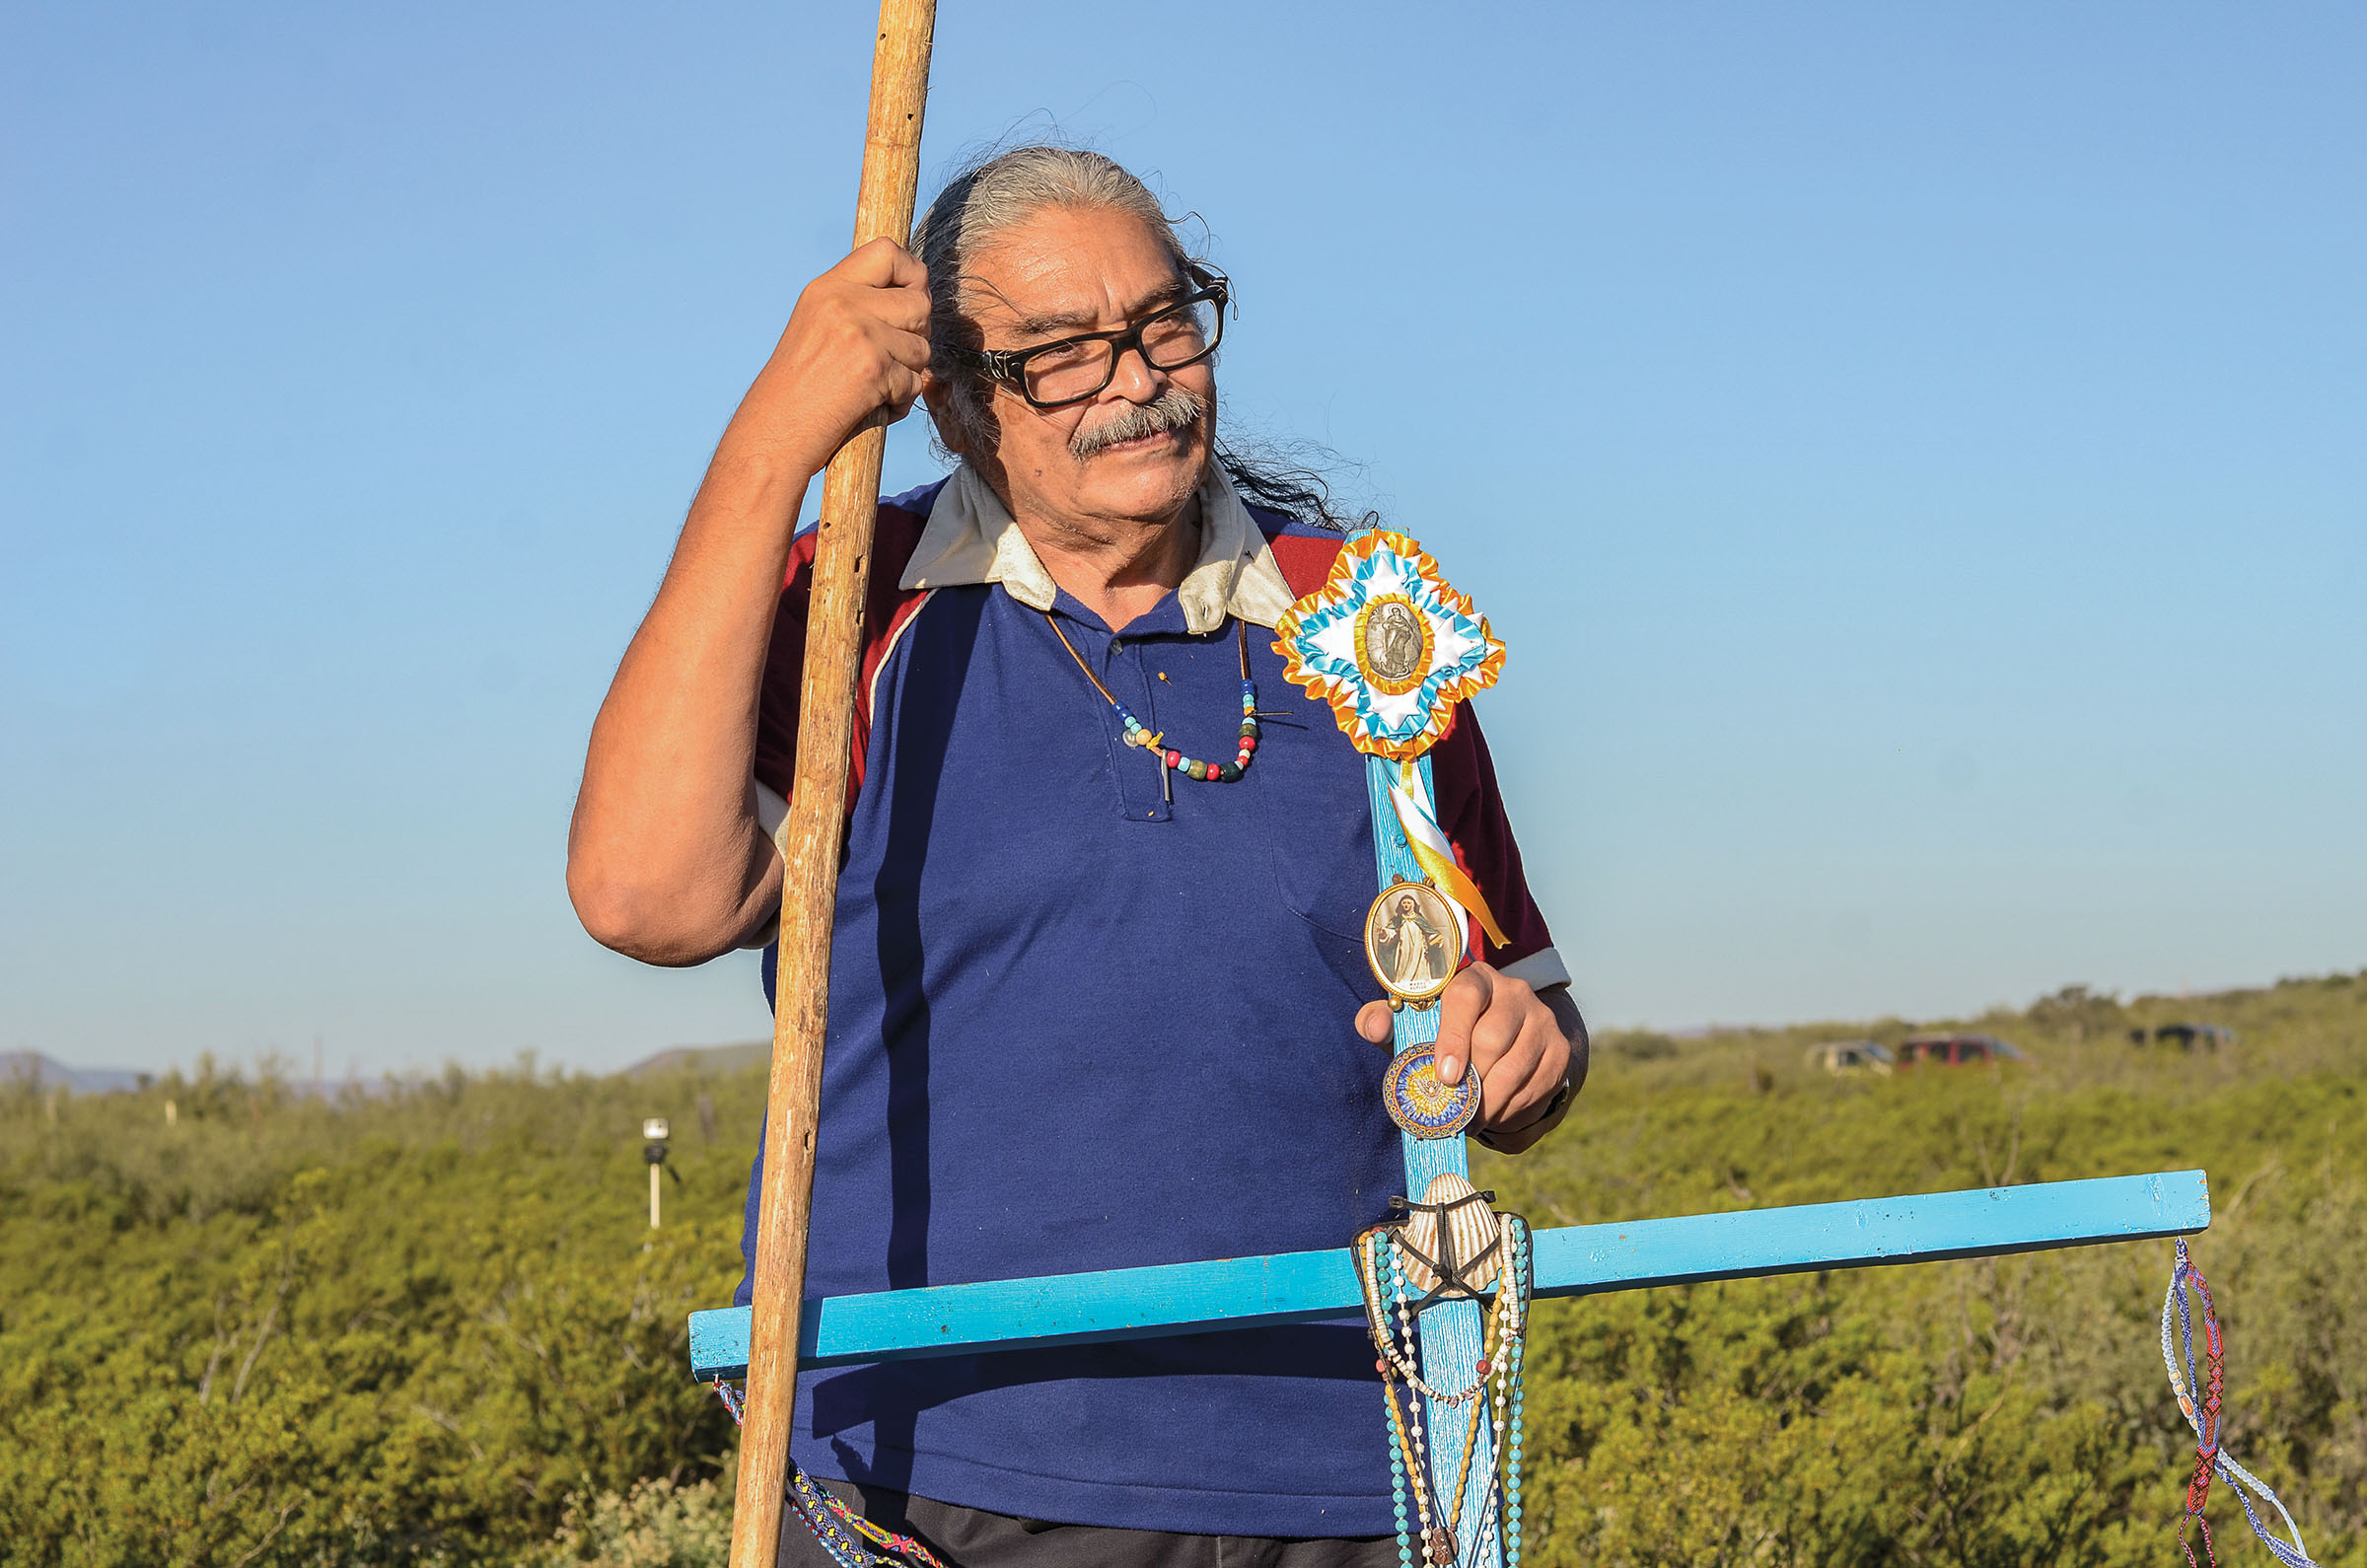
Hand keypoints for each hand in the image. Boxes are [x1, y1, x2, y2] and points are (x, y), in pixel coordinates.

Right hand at [735, 237, 933, 479]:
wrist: (773, 433)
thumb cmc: (798, 390)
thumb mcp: (818, 327)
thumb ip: (858, 305)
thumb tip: (918, 293)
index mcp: (827, 287)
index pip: (887, 251)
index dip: (912, 274)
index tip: (911, 298)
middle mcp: (842, 302)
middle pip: (920, 302)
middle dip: (917, 334)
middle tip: (892, 357)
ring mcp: (859, 334)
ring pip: (923, 347)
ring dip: (908, 373)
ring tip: (874, 387)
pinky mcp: (873, 369)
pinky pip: (915, 382)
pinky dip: (900, 402)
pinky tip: (871, 407)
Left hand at [1356, 965, 1583, 1152]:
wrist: (1508, 1036)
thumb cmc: (1447, 1032)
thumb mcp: (1416, 1024)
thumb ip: (1385, 1021)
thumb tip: (1372, 1026)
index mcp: (1475, 979)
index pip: (1466, 995)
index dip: (1453, 1036)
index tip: (1445, 1076)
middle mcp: (1515, 992)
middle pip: (1492, 1040)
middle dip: (1468, 1082)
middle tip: (1452, 1108)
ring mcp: (1542, 1020)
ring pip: (1515, 1070)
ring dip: (1487, 1104)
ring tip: (1469, 1118)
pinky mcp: (1559, 1051)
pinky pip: (1535, 1089)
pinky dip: (1509, 1111)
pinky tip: (1493, 1114)